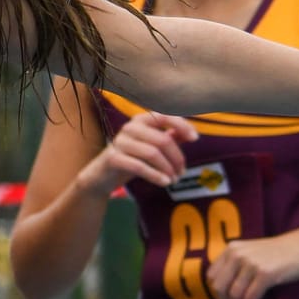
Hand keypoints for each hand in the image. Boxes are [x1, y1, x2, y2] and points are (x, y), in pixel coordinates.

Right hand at [78, 112, 197, 193]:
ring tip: (174, 180)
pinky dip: (155, 176)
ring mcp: (120, 142)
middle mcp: (129, 128)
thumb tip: (192, 134)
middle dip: (177, 158)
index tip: (195, 138)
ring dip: (168, 169)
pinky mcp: (113, 158)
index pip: (164, 116)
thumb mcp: (153, 146)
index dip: (182, 125)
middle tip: (182, 172)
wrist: (103, 174)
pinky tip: (165, 183)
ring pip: (152, 154)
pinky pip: (139, 166)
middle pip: (162, 140)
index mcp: (141, 120)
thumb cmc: (133, 158)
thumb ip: (171, 138)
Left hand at [207, 229, 298, 298]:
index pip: (212, 275)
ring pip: (234, 294)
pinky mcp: (266, 274)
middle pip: (219, 286)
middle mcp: (237, 255)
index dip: (216, 290)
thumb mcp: (250, 252)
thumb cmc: (277, 252)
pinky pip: (250, 298)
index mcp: (231, 249)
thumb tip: (223, 289)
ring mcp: (251, 264)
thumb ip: (236, 264)